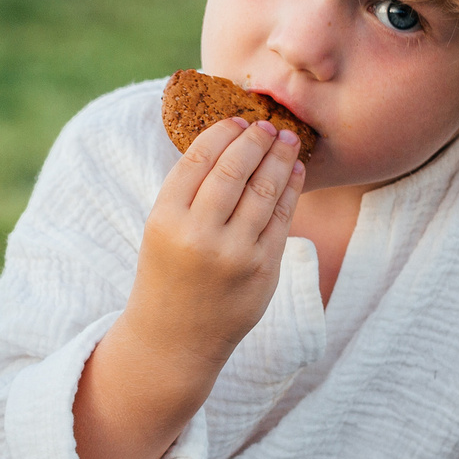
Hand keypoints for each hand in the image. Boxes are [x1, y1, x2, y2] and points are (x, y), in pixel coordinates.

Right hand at [127, 116, 305, 366]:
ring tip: (288, 139)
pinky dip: (291, 189)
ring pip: (263, 191)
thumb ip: (191, 192)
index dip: (222, 133)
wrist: (174, 340)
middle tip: (267, 124)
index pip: (198, 160)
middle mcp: (199, 235)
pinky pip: (281, 219)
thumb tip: (233, 141)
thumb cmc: (169, 274)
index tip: (237, 119)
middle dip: (254, 140)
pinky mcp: (263, 270)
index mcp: (165, 219)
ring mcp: (234, 254)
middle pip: (233, 170)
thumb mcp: (162, 230)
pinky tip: (295, 171)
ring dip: (279, 159)